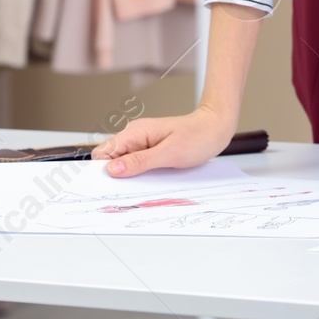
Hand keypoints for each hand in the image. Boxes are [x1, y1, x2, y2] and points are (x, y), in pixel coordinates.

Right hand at [90, 105, 235, 177]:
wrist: (215, 127)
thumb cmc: (198, 136)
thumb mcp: (169, 153)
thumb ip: (139, 162)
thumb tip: (112, 169)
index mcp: (135, 133)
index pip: (103, 152)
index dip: (102, 170)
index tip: (106, 188)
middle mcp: (135, 135)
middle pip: (111, 159)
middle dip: (115, 176)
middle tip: (127, 191)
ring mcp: (142, 142)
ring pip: (123, 163)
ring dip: (128, 176)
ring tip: (141, 186)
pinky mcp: (150, 149)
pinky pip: (136, 163)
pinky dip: (139, 174)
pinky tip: (149, 180)